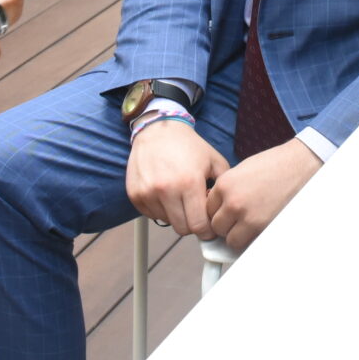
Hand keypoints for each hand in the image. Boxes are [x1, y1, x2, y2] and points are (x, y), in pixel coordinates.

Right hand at [127, 118, 230, 237]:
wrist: (158, 130)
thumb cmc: (188, 146)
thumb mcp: (214, 161)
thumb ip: (222, 187)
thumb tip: (223, 211)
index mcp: (189, 183)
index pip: (199, 226)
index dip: (207, 230)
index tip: (208, 226)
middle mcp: (166, 190)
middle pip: (182, 229)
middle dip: (192, 224)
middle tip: (195, 213)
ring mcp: (148, 193)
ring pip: (167, 222)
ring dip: (175, 215)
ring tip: (179, 198)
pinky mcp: (135, 194)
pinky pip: (151, 215)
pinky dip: (160, 209)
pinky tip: (166, 194)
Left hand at [205, 138, 320, 251]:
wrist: (298, 165)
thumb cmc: (273, 165)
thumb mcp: (241, 171)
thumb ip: (226, 189)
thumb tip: (218, 207)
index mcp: (224, 184)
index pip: (207, 209)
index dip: (217, 211)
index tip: (226, 211)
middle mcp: (232, 201)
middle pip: (216, 226)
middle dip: (225, 224)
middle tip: (237, 219)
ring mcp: (247, 216)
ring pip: (229, 239)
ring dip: (236, 235)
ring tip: (248, 225)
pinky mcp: (262, 226)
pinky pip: (247, 243)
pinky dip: (250, 239)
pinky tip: (258, 227)